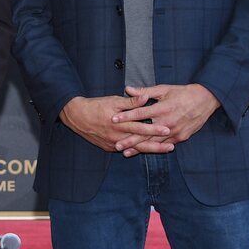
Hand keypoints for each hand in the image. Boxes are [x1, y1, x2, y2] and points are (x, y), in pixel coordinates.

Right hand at [59, 95, 174, 155]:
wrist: (76, 117)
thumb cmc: (96, 106)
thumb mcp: (113, 101)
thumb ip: (131, 102)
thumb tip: (145, 97)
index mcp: (120, 123)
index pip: (141, 127)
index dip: (154, 129)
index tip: (168, 129)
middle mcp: (118, 135)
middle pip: (140, 141)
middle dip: (157, 144)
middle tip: (171, 146)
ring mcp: (113, 143)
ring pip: (135, 148)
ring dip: (150, 149)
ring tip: (164, 149)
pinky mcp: (109, 147)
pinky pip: (126, 150)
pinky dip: (136, 151)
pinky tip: (146, 151)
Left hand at [113, 84, 220, 150]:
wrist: (205, 100)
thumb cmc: (182, 93)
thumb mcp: (163, 89)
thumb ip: (145, 92)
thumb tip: (127, 89)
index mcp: (161, 108)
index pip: (140, 113)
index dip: (126, 116)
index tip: (113, 119)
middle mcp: (167, 121)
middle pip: (145, 132)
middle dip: (130, 139)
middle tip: (116, 144)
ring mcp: (174, 131)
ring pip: (153, 142)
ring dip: (139, 148)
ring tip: (126, 152)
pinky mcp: (181, 137)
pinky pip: (164, 144)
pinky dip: (154, 149)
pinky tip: (144, 152)